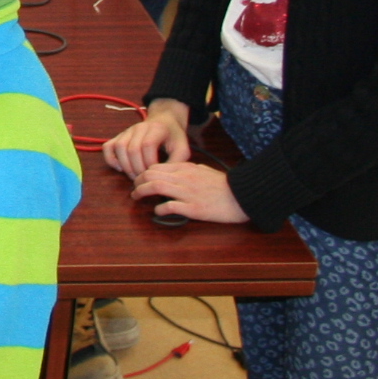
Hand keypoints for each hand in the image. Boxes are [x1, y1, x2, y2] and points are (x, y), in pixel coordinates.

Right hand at [102, 99, 193, 179]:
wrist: (164, 121)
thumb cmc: (174, 137)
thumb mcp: (182, 148)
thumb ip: (177, 161)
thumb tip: (165, 176)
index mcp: (156, 129)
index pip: (147, 145)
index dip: (150, 162)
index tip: (156, 173)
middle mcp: (139, 128)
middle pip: (132, 149)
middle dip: (137, 168)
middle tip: (144, 179)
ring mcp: (127, 131)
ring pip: (119, 147)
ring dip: (125, 166)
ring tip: (135, 176)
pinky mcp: (119, 136)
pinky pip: (108, 147)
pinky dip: (111, 159)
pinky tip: (120, 168)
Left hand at [132, 159, 248, 224]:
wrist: (243, 196)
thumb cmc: (226, 185)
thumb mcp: (206, 171)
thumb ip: (190, 169)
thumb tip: (179, 171)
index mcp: (186, 168)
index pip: (157, 166)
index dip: (144, 173)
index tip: (140, 179)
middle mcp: (184, 178)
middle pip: (152, 174)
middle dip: (138, 181)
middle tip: (134, 189)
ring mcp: (188, 193)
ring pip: (156, 186)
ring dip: (142, 192)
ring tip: (136, 197)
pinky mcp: (194, 208)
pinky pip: (170, 205)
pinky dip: (159, 208)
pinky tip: (157, 211)